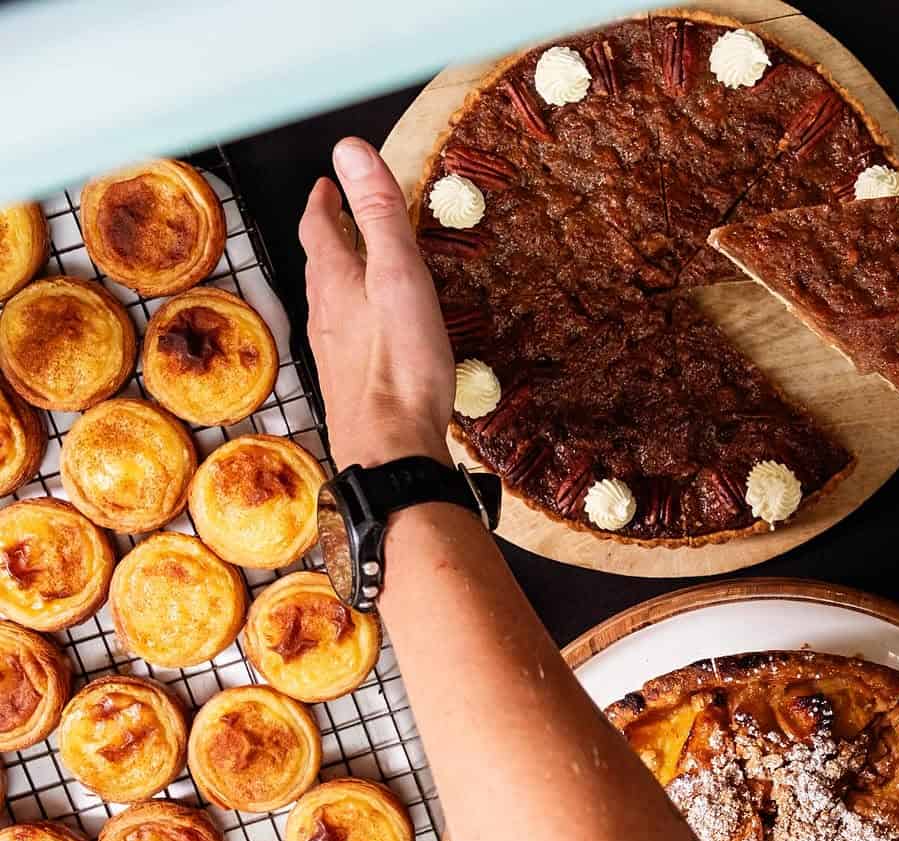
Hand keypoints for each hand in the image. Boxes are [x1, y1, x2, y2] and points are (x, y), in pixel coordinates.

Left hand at [299, 137, 453, 467]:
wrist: (390, 452)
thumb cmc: (400, 367)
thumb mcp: (398, 277)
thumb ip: (379, 215)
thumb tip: (350, 150)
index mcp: (336, 283)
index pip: (318, 229)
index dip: (323, 202)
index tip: (327, 185)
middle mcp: (326, 317)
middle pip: (320, 266)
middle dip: (329, 237)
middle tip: (340, 219)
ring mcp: (334, 354)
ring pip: (330, 302)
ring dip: (339, 277)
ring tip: (355, 267)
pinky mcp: (350, 385)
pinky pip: (344, 335)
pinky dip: (352, 315)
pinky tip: (369, 330)